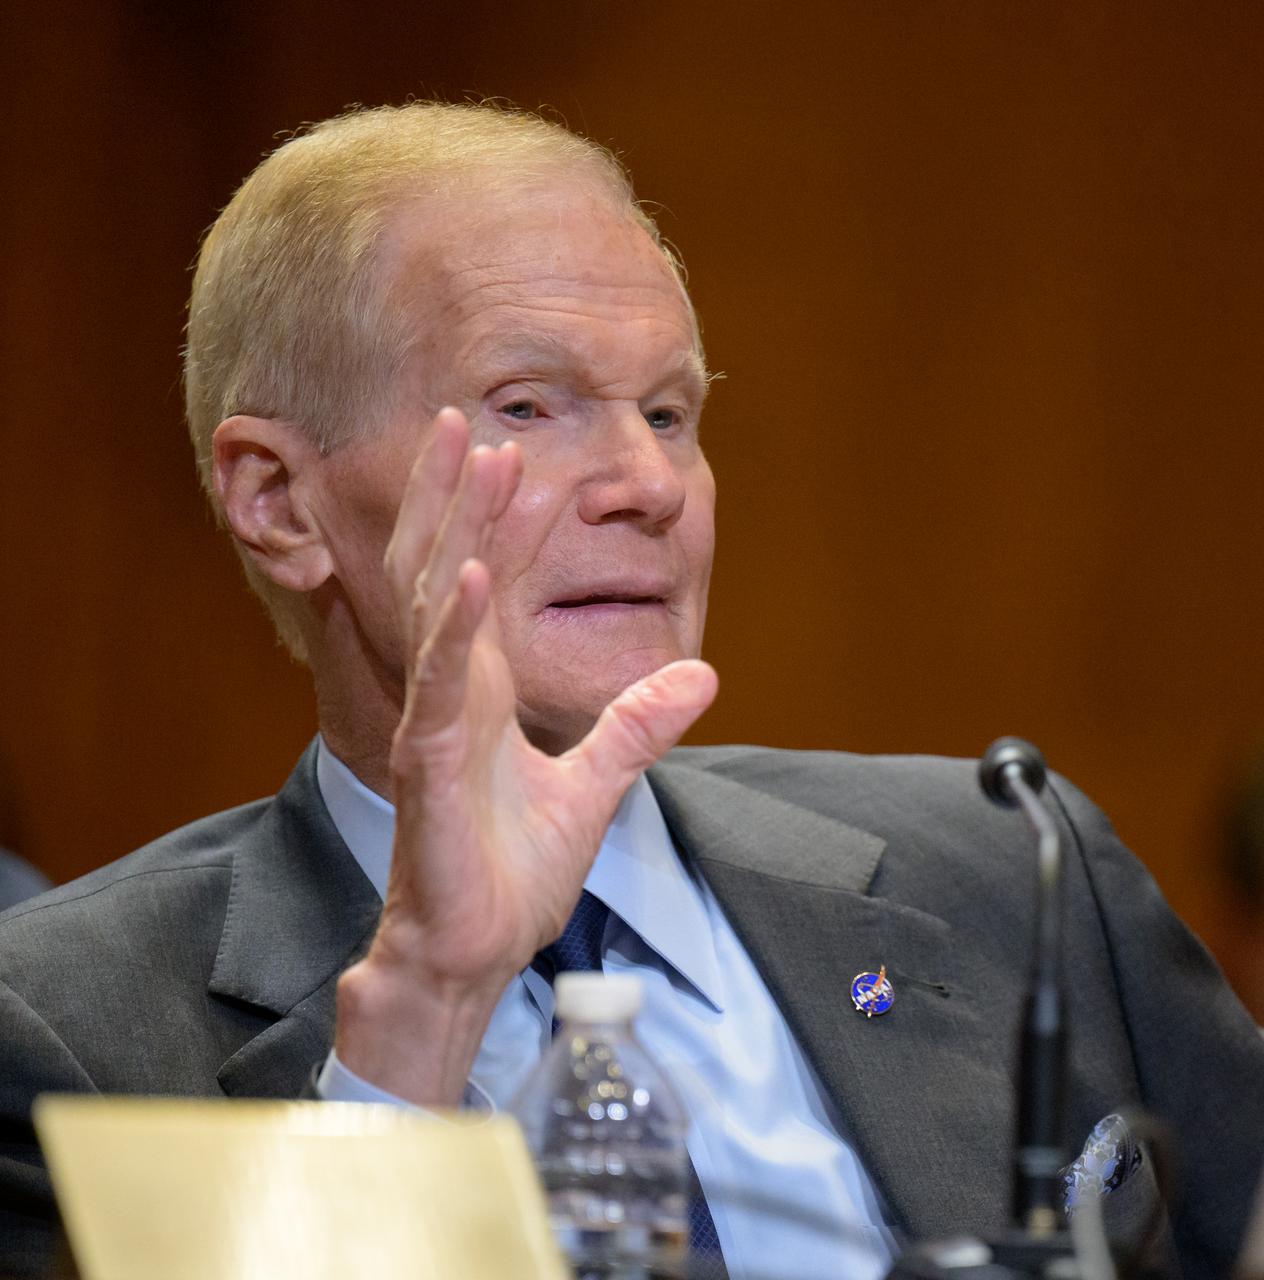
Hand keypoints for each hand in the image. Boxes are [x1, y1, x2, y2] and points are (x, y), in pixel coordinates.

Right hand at [334, 408, 716, 1104]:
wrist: (477, 949)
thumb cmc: (513, 871)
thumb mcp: (596, 786)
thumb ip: (639, 725)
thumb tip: (704, 672)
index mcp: (482, 692)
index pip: (483, 583)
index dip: (490, 518)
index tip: (507, 449)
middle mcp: (452, 692)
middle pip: (446, 570)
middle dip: (455, 493)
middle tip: (463, 414)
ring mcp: (436, 722)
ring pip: (437, 605)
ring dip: (456, 526)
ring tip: (472, 453)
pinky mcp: (431, 763)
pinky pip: (442, 684)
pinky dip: (458, 626)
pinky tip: (474, 573)